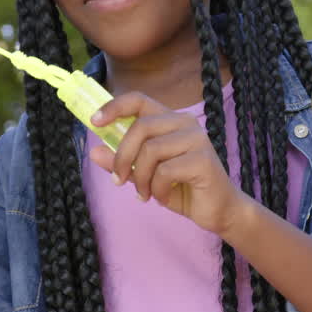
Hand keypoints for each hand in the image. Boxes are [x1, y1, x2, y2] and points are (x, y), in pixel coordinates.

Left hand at [89, 92, 247, 236]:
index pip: (139, 100)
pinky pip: (165, 171)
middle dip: (122, 156)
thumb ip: (123, 162)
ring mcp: (197, 139)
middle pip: (140, 126)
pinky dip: (157, 189)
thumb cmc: (183, 188)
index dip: (115, 106)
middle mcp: (186, 123)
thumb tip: (94, 151)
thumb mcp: (145, 175)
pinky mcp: (203, 160)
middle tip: (118, 180)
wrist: (218, 210)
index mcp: (171, 120)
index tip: (94, 121)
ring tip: (144, 194)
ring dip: (140, 178)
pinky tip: (163, 198)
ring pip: (150, 150)